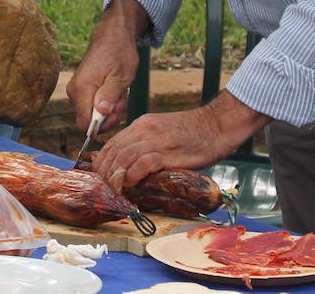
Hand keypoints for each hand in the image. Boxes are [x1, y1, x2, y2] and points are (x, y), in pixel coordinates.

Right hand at [66, 0, 149, 133]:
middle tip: (122, 97)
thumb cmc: (119, 54)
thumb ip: (110, 95)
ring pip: (94, 113)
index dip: (101, 125)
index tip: (116, 111)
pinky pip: (93, 105)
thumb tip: (101, 112)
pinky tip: (114, 89)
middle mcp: (74, 91)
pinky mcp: (80, 90)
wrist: (112, 37)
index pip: (84, 124)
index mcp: (82, 89)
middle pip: (90, 121)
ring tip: (119, 90)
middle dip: (109, 114)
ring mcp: (76, 91)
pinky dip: (107, 101)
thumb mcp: (120, 76)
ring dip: (111, 107)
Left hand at [91, 109, 214, 190]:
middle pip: (114, 150)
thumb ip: (147, 144)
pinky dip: (133, 174)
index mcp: (142, 125)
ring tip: (112, 190)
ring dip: (115, 175)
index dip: (101, 161)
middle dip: (104, 171)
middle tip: (101, 188)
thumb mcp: (163, 132)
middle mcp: (146, 129)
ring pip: (124, 156)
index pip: (112, 143)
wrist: (217, 125)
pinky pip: (144, 162)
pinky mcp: (169, 151)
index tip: (97, 176)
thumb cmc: (194, 133)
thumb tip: (133, 166)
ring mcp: (157, 139)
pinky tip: (130, 184)